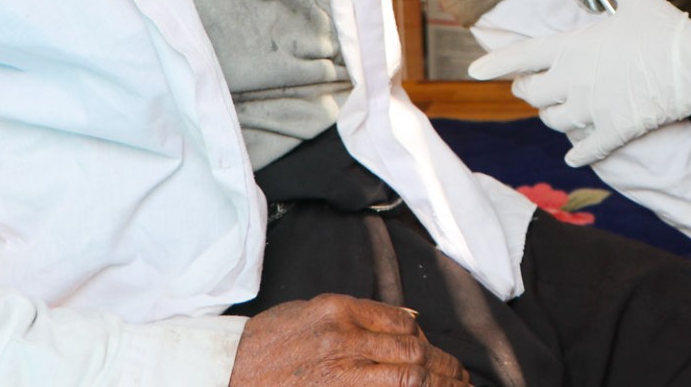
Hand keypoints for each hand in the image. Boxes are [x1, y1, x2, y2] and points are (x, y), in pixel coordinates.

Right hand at [228, 294, 471, 385]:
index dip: (428, 341)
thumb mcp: (309, 312)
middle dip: (446, 369)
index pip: (402, 322)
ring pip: (407, 378)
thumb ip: (356, 315)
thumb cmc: (265, 344)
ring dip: (438, 386)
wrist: (225, 373)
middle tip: (464, 380)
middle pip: (412, 352)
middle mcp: (343, 339)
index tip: (439, 355)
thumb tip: (406, 323)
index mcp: (338, 311)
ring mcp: (340, 373)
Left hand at [468, 0, 690, 165]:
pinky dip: (577, 153)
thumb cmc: (662, 29)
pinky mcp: (612, 131)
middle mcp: (572, 82)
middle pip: (530, 94)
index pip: (520, 56)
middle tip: (528, 86)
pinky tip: (574, 155)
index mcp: (570, 48)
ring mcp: (590, 110)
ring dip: (551, 115)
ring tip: (556, 109)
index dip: (495, 63)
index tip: (475, 70)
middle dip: (526, 89)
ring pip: (553, 121)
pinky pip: (585, 149)